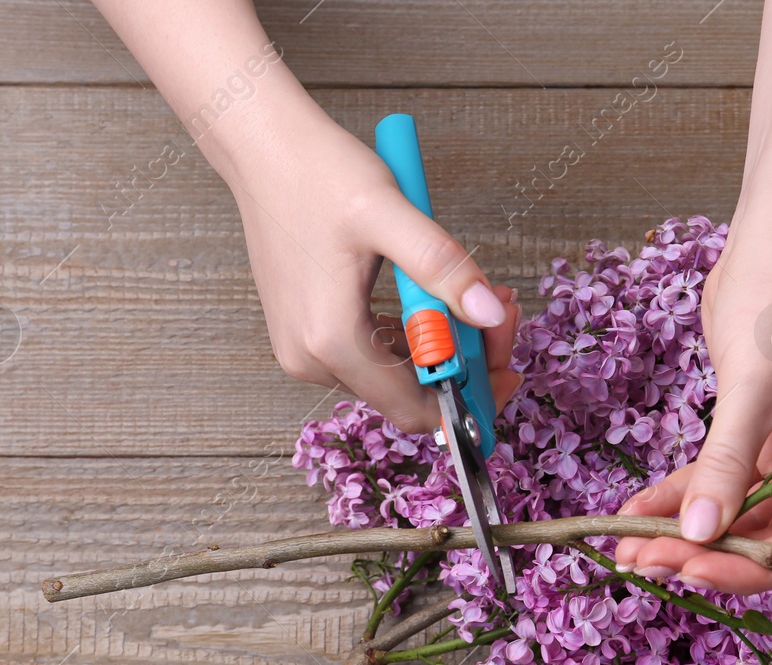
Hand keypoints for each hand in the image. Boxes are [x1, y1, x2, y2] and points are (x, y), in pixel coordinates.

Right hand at [226, 99, 520, 429]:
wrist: (262, 147)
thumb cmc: (316, 173)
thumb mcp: (391, 215)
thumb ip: (443, 267)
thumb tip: (490, 313)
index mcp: (331, 341)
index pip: (415, 410)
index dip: (471, 397)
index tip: (508, 367)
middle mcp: (312, 359)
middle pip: (410, 392)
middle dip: (465, 359)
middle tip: (501, 308)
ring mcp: (306, 349)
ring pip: (396, 372)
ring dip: (442, 342)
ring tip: (478, 292)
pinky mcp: (308, 332)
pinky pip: (374, 352)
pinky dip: (412, 332)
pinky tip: (434, 295)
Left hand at [614, 217, 771, 592]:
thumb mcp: (754, 380)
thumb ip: (728, 460)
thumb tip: (698, 532)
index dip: (748, 562)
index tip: (688, 569)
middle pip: (767, 529)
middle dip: (703, 551)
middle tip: (642, 564)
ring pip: (736, 507)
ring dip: (680, 528)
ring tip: (624, 547)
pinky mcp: (755, 427)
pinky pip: (718, 474)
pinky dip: (678, 491)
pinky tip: (634, 510)